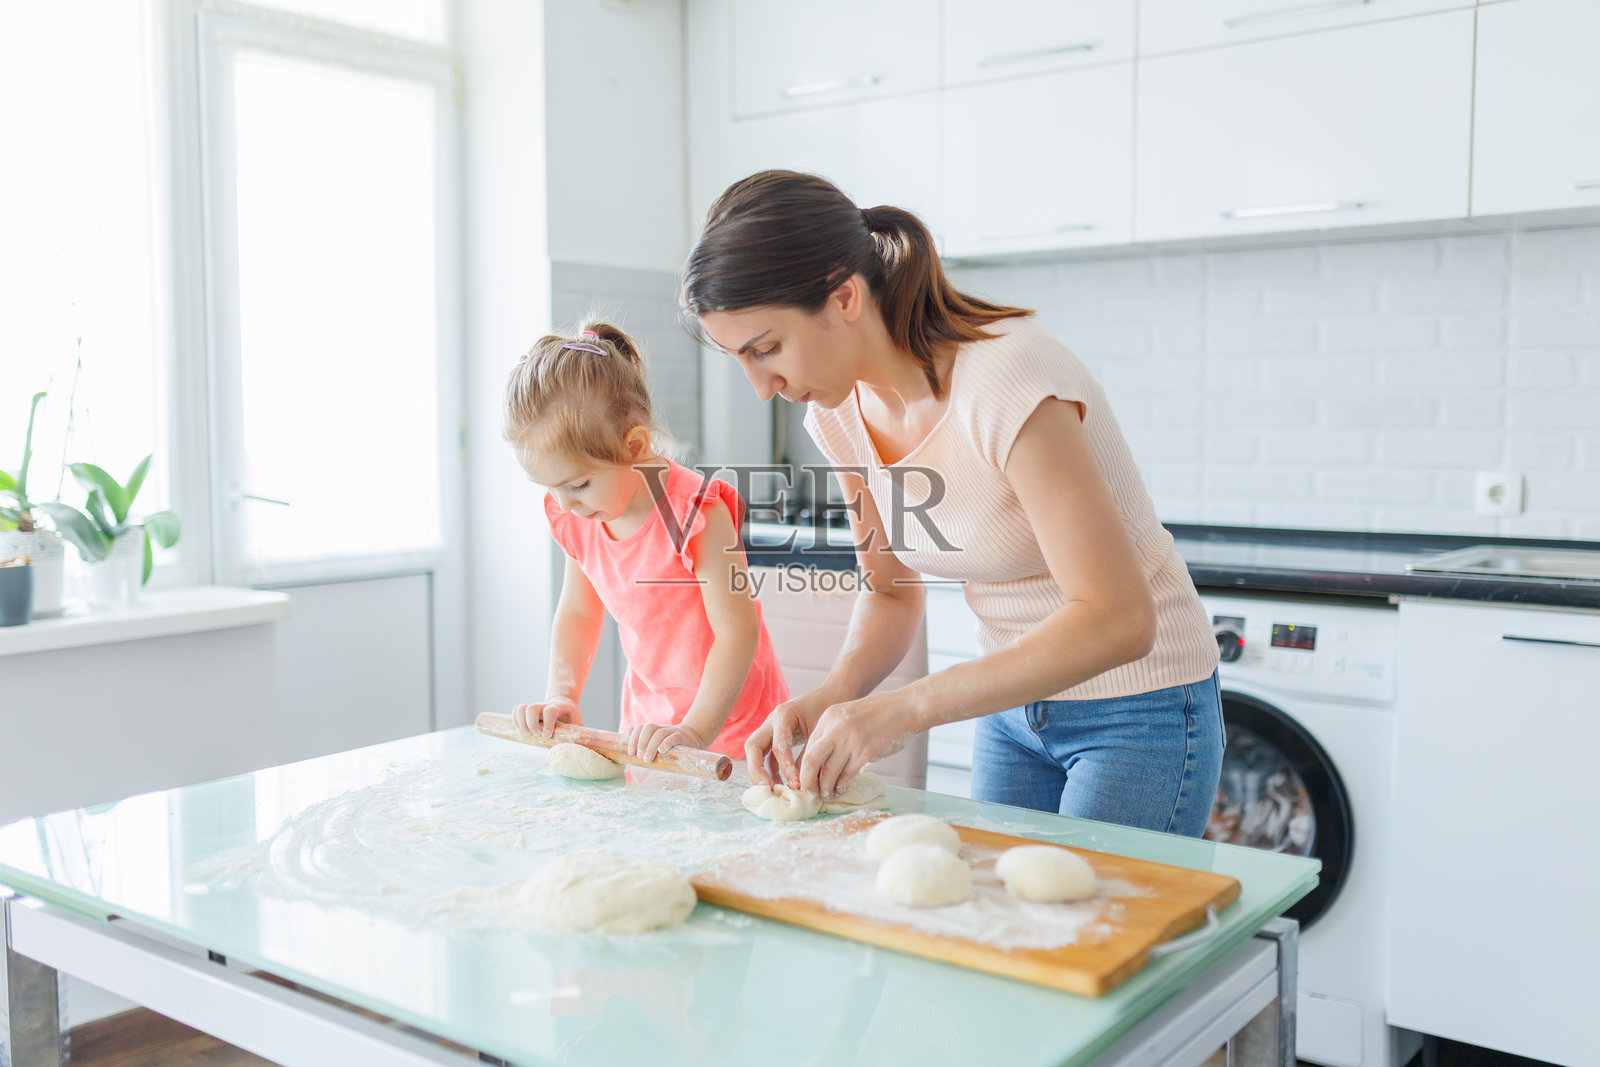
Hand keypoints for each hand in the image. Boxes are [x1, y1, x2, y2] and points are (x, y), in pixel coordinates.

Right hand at [511, 697, 581, 738]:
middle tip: (536, 735)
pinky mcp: (527, 709)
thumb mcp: (577, 723)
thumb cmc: (571, 717)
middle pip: (532, 708)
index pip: (550, 711)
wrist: (564, 703)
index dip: (547, 723)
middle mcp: (545, 705)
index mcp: (559, 708)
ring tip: (527, 734)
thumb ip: (578, 735)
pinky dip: (515, 721)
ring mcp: (535, 706)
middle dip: (531, 724)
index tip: (547, 736)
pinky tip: (521, 730)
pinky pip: (516, 710)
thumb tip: (580, 752)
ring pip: (521, 708)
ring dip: (521, 723)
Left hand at [628, 722, 707, 761]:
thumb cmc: (670, 743)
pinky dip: (666, 743)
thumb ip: (642, 737)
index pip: (641, 727)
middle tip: (639, 757)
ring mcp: (672, 732)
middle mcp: (662, 728)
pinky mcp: (682, 738)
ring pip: (660, 733)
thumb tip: (627, 730)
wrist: (692, 738)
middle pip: (649, 728)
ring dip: (651, 746)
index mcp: (654, 730)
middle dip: (641, 742)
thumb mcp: (655, 741)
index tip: (631, 753)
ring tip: (647, 759)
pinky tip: (661, 751)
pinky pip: (673, 738)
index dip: (634, 738)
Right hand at [744, 689, 836, 789]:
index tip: (797, 785)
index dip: (786, 768)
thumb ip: (811, 752)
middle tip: (768, 789)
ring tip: (773, 790)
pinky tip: (780, 783)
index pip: (779, 746)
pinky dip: (770, 769)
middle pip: (753, 746)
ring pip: (754, 751)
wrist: (829, 697)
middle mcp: (771, 720)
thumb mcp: (821, 730)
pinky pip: (765, 754)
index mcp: (784, 715)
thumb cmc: (827, 710)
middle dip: (757, 770)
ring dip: (760, 771)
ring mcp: (769, 727)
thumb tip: (807, 782)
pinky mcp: (773, 736)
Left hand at [799, 691, 918, 800]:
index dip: (803, 767)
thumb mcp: (849, 715)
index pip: (808, 747)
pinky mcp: (866, 753)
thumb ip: (833, 733)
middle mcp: (836, 729)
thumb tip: (820, 761)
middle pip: (811, 761)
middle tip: (809, 792)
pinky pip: (847, 776)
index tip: (805, 779)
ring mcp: (851, 741)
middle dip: (807, 781)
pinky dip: (841, 786)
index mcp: (828, 718)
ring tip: (827, 795)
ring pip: (828, 772)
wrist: (905, 708)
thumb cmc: (878, 714)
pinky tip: (841, 790)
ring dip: (825, 788)